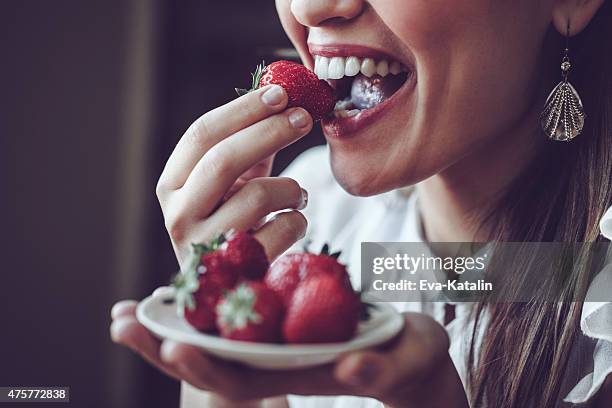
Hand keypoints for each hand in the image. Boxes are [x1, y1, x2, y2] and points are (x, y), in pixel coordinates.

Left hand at [111, 295, 467, 407]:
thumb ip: (378, 367)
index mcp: (297, 373)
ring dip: (168, 324)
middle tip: (121, 324)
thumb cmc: (409, 359)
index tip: (173, 344)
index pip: (242, 379)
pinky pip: (229, 311)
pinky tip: (171, 287)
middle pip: (210, 361)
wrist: (406, 351)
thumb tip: (350, 369)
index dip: (206, 364)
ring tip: (125, 311)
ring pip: (212, 337)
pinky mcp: (276, 319)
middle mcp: (274, 362)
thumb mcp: (402, 360)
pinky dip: (198, 300)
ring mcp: (271, 342)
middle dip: (165, 347)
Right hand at [155, 84, 312, 264]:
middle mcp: (178, 215)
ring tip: (297, 194)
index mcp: (172, 185)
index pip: (202, 135)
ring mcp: (205, 246)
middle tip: (303, 118)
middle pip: (224, 159)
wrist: (228, 284)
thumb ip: (249, 145)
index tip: (280, 93)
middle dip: (270, 131)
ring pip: (259, 196)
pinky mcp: (237, 270)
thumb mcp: (232, 182)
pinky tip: (292, 222)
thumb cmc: (232, 221)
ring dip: (291, 187)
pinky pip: (282, 229)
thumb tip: (284, 98)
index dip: (243, 110)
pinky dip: (297, 220)